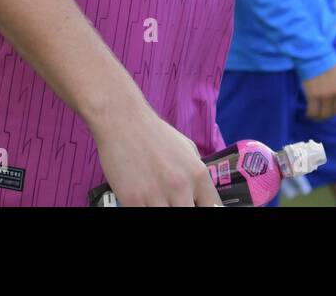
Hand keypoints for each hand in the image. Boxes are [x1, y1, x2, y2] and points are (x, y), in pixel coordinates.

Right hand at [92, 104, 220, 205]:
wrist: (122, 119)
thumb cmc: (154, 133)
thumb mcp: (187, 149)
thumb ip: (196, 175)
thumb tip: (201, 197)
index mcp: (197, 174)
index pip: (213, 208)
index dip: (205, 209)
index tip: (196, 205)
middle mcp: (180, 186)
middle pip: (189, 214)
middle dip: (183, 209)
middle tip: (173, 202)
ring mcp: (156, 195)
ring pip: (167, 217)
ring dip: (162, 209)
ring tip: (157, 200)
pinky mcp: (132, 200)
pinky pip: (143, 215)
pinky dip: (144, 209)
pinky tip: (142, 202)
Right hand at [302, 62, 335, 120]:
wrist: (313, 53)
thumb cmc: (325, 60)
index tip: (334, 109)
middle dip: (328, 113)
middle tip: (321, 112)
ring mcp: (326, 94)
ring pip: (324, 115)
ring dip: (319, 117)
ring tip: (314, 115)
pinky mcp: (314, 94)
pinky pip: (313, 111)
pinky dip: (310, 114)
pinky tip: (307, 113)